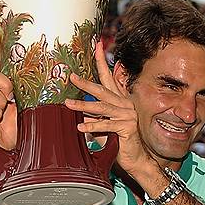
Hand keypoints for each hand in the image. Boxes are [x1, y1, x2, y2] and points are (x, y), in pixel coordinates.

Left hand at [65, 41, 151, 177]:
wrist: (136, 159)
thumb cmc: (118, 141)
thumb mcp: (104, 125)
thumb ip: (95, 115)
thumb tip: (77, 110)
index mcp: (119, 99)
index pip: (109, 76)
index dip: (102, 61)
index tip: (97, 45)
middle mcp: (124, 104)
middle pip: (103, 89)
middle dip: (86, 83)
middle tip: (72, 77)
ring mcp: (127, 114)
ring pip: (102, 107)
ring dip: (83, 106)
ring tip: (68, 105)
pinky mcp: (127, 127)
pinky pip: (107, 125)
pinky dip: (93, 126)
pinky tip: (81, 127)